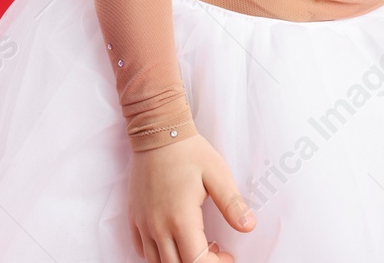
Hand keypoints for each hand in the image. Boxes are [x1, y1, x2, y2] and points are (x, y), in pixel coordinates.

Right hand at [128, 133, 256, 262]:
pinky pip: (141, 250)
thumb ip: (232, 204)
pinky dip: (158, 254)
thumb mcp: (217, 174)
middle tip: (215, 251)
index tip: (227, 255)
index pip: (197, 262)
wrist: (157, 132)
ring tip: (196, 245)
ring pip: (158, 262)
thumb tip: (249, 226)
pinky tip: (174, 240)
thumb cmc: (188, 152)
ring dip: (179, 261)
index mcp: (180, 218)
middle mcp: (158, 226)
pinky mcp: (134, 217)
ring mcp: (143, 223)